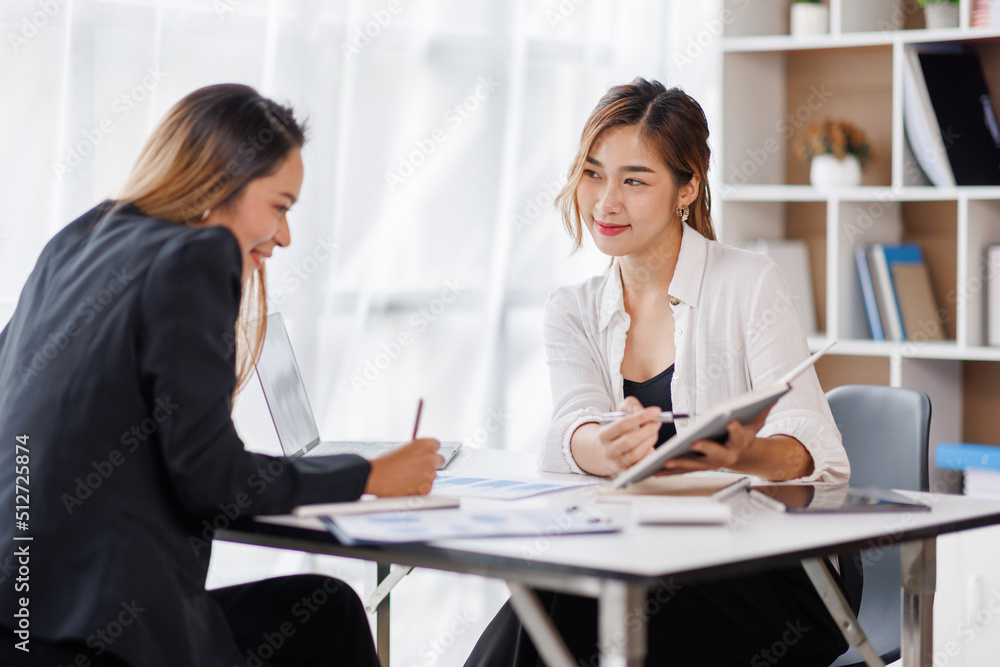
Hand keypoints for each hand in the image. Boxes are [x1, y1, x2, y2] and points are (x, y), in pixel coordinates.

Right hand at [364, 438, 440, 496]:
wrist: (376, 477)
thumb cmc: (385, 462)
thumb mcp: (403, 449)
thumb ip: (416, 451)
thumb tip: (421, 455)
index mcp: (425, 444)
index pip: (437, 444)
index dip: (430, 450)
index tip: (426, 453)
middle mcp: (430, 457)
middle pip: (440, 460)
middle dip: (432, 463)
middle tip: (420, 467)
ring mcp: (430, 473)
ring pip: (433, 475)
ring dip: (424, 476)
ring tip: (407, 478)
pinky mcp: (426, 488)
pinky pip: (427, 487)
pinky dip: (419, 487)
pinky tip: (407, 485)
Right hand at [594, 396, 661, 474]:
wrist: (601, 452)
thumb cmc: (614, 430)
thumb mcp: (617, 414)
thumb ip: (629, 406)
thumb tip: (639, 410)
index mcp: (603, 435)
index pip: (623, 424)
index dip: (641, 417)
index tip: (656, 411)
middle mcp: (608, 450)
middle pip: (630, 440)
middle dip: (648, 430)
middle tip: (657, 422)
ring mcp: (616, 462)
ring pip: (636, 453)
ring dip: (650, 441)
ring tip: (654, 432)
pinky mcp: (625, 470)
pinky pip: (640, 463)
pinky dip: (648, 454)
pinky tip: (651, 445)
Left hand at [657, 405, 771, 474]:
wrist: (743, 455)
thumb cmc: (747, 434)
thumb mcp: (757, 420)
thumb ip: (764, 406)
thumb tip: (779, 391)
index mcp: (739, 443)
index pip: (739, 436)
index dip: (736, 429)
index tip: (731, 421)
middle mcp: (725, 456)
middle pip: (715, 454)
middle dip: (706, 448)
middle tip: (695, 442)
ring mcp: (710, 463)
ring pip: (695, 465)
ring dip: (681, 463)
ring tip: (665, 460)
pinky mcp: (698, 466)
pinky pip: (683, 469)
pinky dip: (669, 470)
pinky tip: (655, 469)